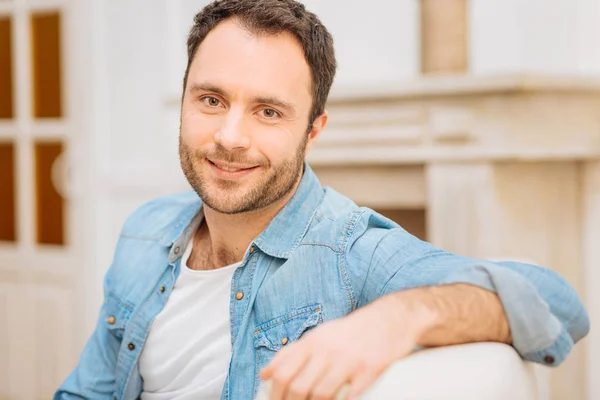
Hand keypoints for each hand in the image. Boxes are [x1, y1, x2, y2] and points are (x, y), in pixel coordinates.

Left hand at [259, 296, 435, 399]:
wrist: (390, 319)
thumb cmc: (351, 332)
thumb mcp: (319, 335)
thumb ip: (292, 353)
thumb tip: (265, 374)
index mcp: (312, 341)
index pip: (283, 371)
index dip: (275, 394)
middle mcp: (328, 349)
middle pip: (299, 387)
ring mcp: (349, 360)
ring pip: (320, 394)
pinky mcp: (369, 370)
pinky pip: (349, 396)